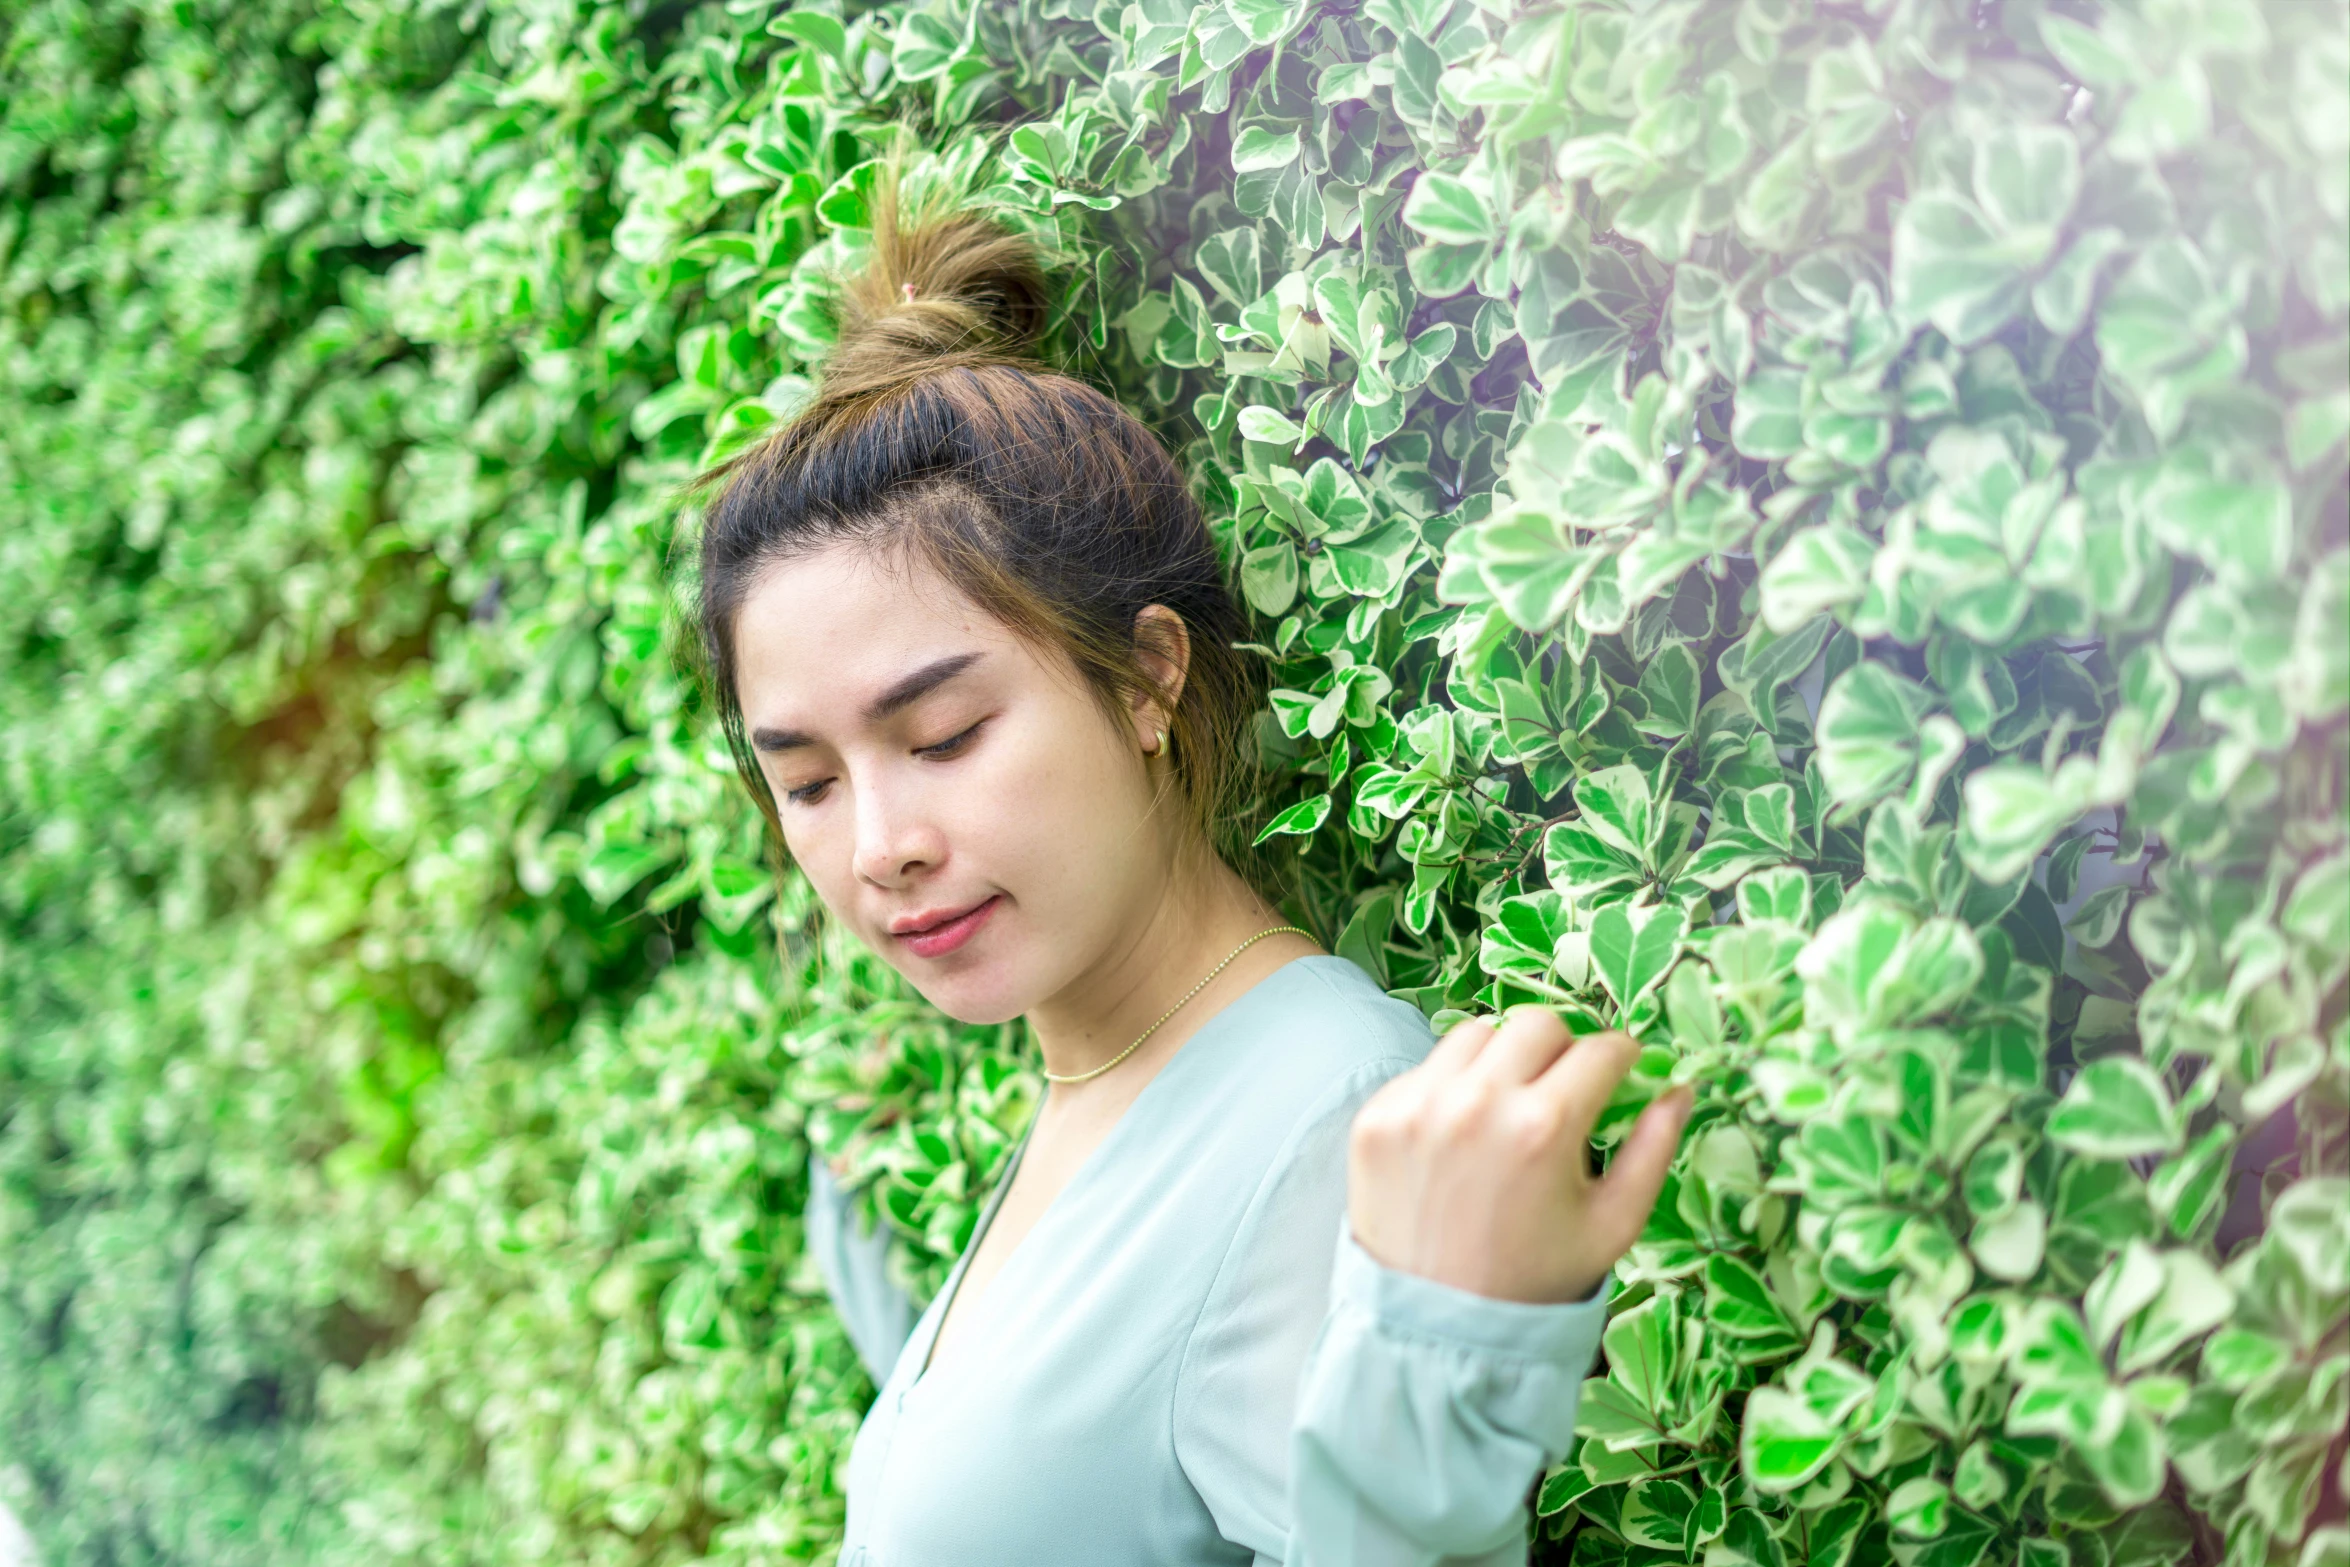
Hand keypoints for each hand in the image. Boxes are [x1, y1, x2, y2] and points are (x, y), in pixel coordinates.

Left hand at [1347, 1005, 1694, 1304]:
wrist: (1433, 1325)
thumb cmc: (1533, 1278)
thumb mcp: (1612, 1227)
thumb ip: (1653, 1151)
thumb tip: (1679, 1088)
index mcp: (1544, 1127)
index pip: (1600, 1050)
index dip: (1623, 1057)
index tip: (1622, 1070)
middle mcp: (1478, 1102)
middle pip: (1537, 1024)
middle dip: (1563, 1049)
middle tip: (1564, 1088)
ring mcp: (1418, 1104)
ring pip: (1476, 1034)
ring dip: (1502, 1058)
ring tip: (1508, 1107)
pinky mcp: (1377, 1115)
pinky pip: (1426, 1069)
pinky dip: (1451, 1087)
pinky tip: (1461, 1133)